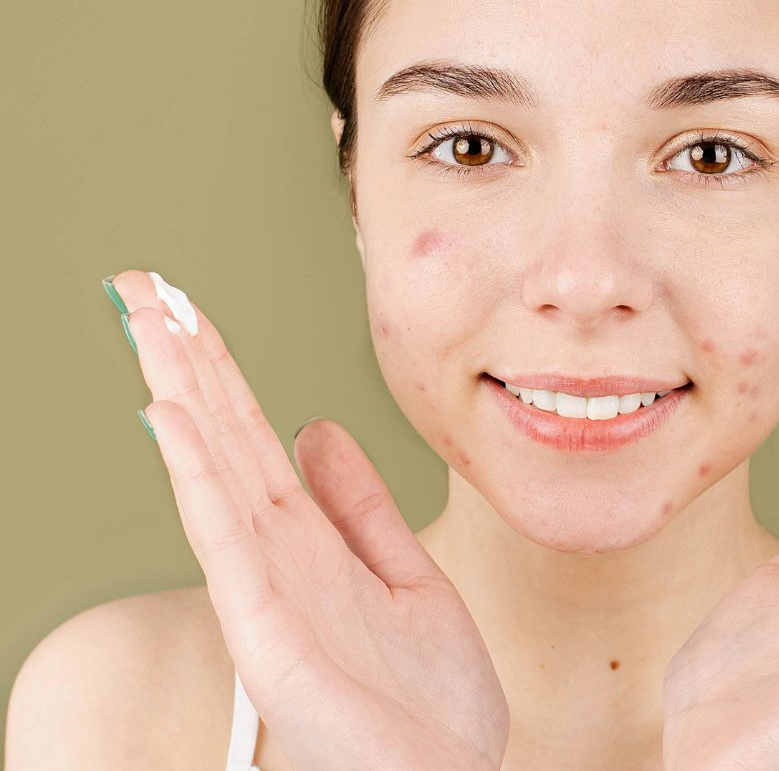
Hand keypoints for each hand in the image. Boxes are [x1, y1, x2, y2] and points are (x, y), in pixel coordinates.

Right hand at [107, 270, 508, 770]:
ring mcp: (267, 594)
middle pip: (222, 440)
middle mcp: (277, 558)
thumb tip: (318, 429)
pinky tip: (170, 421)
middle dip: (184, 361)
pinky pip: (229, 543)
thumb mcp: (405, 575)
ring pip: (214, 473)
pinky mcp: (271, 636)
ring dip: (179, 395)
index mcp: (308, 542)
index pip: (253, 438)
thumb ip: (358, 506)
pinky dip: (197, 478)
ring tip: (147, 324)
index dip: (221, 372)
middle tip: (142, 287)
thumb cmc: (426, 699)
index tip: (189, 310)